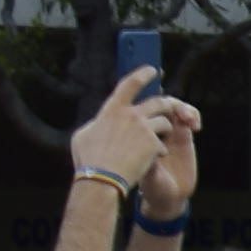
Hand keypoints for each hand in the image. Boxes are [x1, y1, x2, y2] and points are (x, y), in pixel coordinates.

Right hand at [66, 68, 169, 193]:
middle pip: (159, 102)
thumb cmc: (89, 160)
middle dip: (166, 106)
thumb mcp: (83, 135)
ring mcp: (144, 128)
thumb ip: (96, 124)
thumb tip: (100, 121)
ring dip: (163, 131)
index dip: (144, 74)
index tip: (153, 70)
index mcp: (113, 109)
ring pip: (165, 122)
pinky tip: (151, 160)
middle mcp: (131, 115)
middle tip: (167, 111)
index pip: (131, 83)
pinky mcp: (153, 143)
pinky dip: (159, 151)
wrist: (101, 179)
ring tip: (156, 142)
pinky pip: (163, 144)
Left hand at [140, 94, 201, 211]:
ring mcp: (168, 131)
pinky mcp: (184, 136)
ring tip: (190, 120)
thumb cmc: (152, 187)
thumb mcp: (147, 176)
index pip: (142, 110)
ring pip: (174, 107)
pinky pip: (189, 118)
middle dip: (170, 104)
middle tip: (181, 115)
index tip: (158, 105)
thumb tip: (147, 149)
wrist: (168, 197)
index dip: (151, 102)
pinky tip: (196, 126)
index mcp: (137, 134)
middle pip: (159, 104)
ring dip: (183, 108)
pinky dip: (193, 115)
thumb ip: (147, 162)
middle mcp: (152, 130)